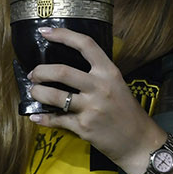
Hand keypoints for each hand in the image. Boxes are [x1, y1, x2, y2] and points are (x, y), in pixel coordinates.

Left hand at [25, 26, 164, 172]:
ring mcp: (91, 108)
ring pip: (54, 96)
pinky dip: (43, 118)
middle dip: (40, 71)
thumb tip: (67, 71)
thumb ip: (96, 76)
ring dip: (38, 92)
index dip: (63, 35)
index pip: (86, 45)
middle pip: (62, 71)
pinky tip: (36, 116)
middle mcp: (100, 87)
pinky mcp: (83, 127)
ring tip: (34, 92)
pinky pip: (56, 120)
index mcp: (110, 72)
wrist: (139, 141)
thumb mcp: (117, 86)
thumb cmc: (127, 112)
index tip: (45, 32)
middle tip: (33, 74)